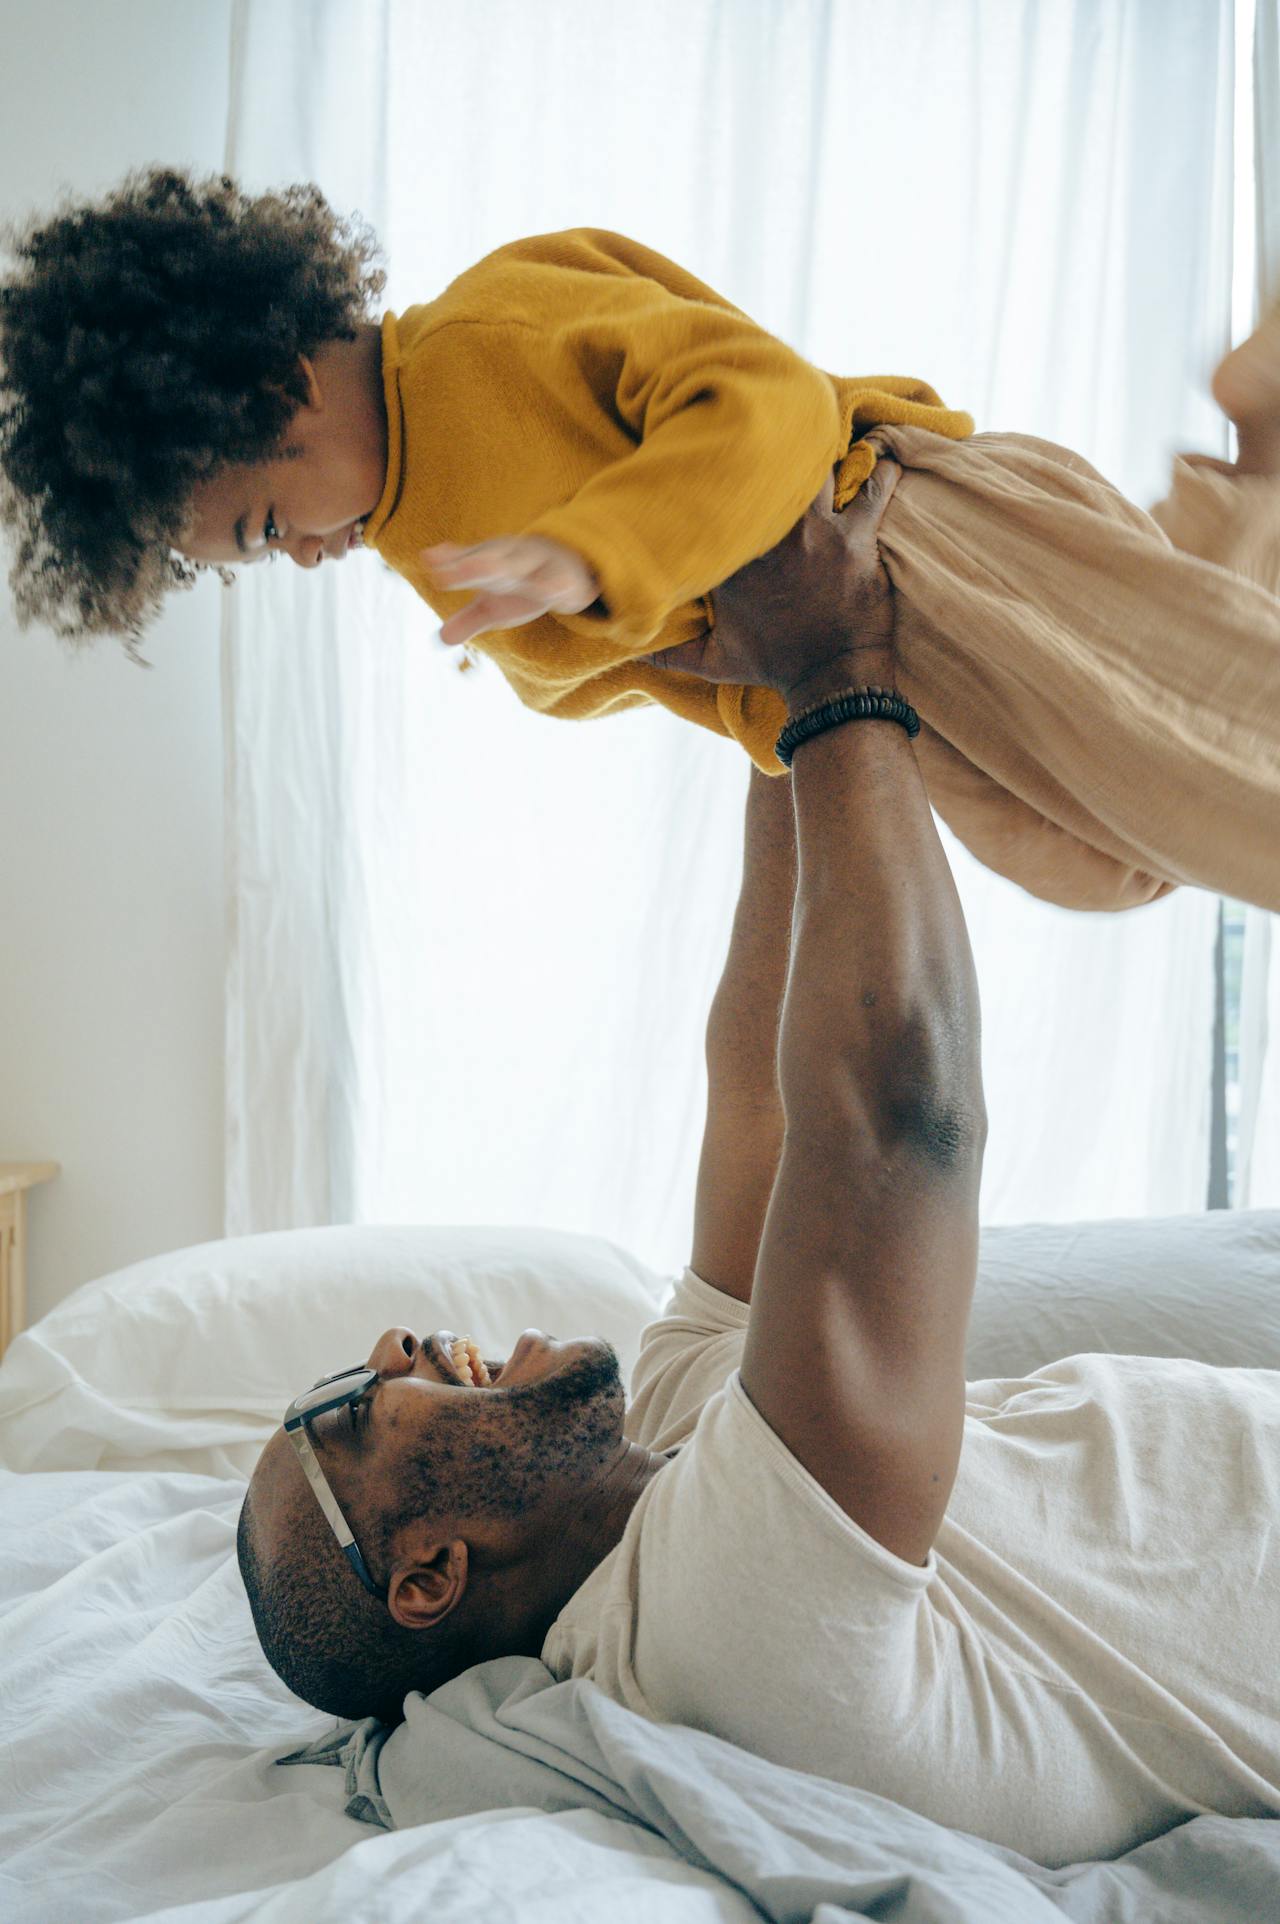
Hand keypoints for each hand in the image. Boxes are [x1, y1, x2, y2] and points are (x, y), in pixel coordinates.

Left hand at [423, 534, 600, 648]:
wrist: (570, 564)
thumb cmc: (522, 584)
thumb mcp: (495, 605)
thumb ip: (469, 619)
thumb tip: (441, 637)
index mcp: (492, 564)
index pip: (468, 563)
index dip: (450, 563)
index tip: (429, 560)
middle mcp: (512, 561)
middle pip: (491, 564)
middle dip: (473, 566)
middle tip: (452, 569)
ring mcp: (541, 567)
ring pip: (524, 567)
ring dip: (509, 568)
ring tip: (489, 572)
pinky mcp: (568, 578)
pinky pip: (563, 581)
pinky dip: (558, 584)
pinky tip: (556, 591)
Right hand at [644, 458, 900, 702]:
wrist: (831, 681)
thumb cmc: (776, 667)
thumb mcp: (716, 660)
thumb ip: (672, 652)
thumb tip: (634, 654)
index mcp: (734, 559)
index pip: (720, 502)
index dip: (720, 473)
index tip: (722, 454)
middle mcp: (773, 538)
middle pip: (769, 470)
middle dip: (773, 448)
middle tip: (778, 426)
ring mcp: (816, 534)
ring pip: (819, 468)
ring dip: (826, 453)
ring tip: (827, 437)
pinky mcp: (857, 538)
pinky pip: (875, 488)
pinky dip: (881, 470)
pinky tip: (882, 457)